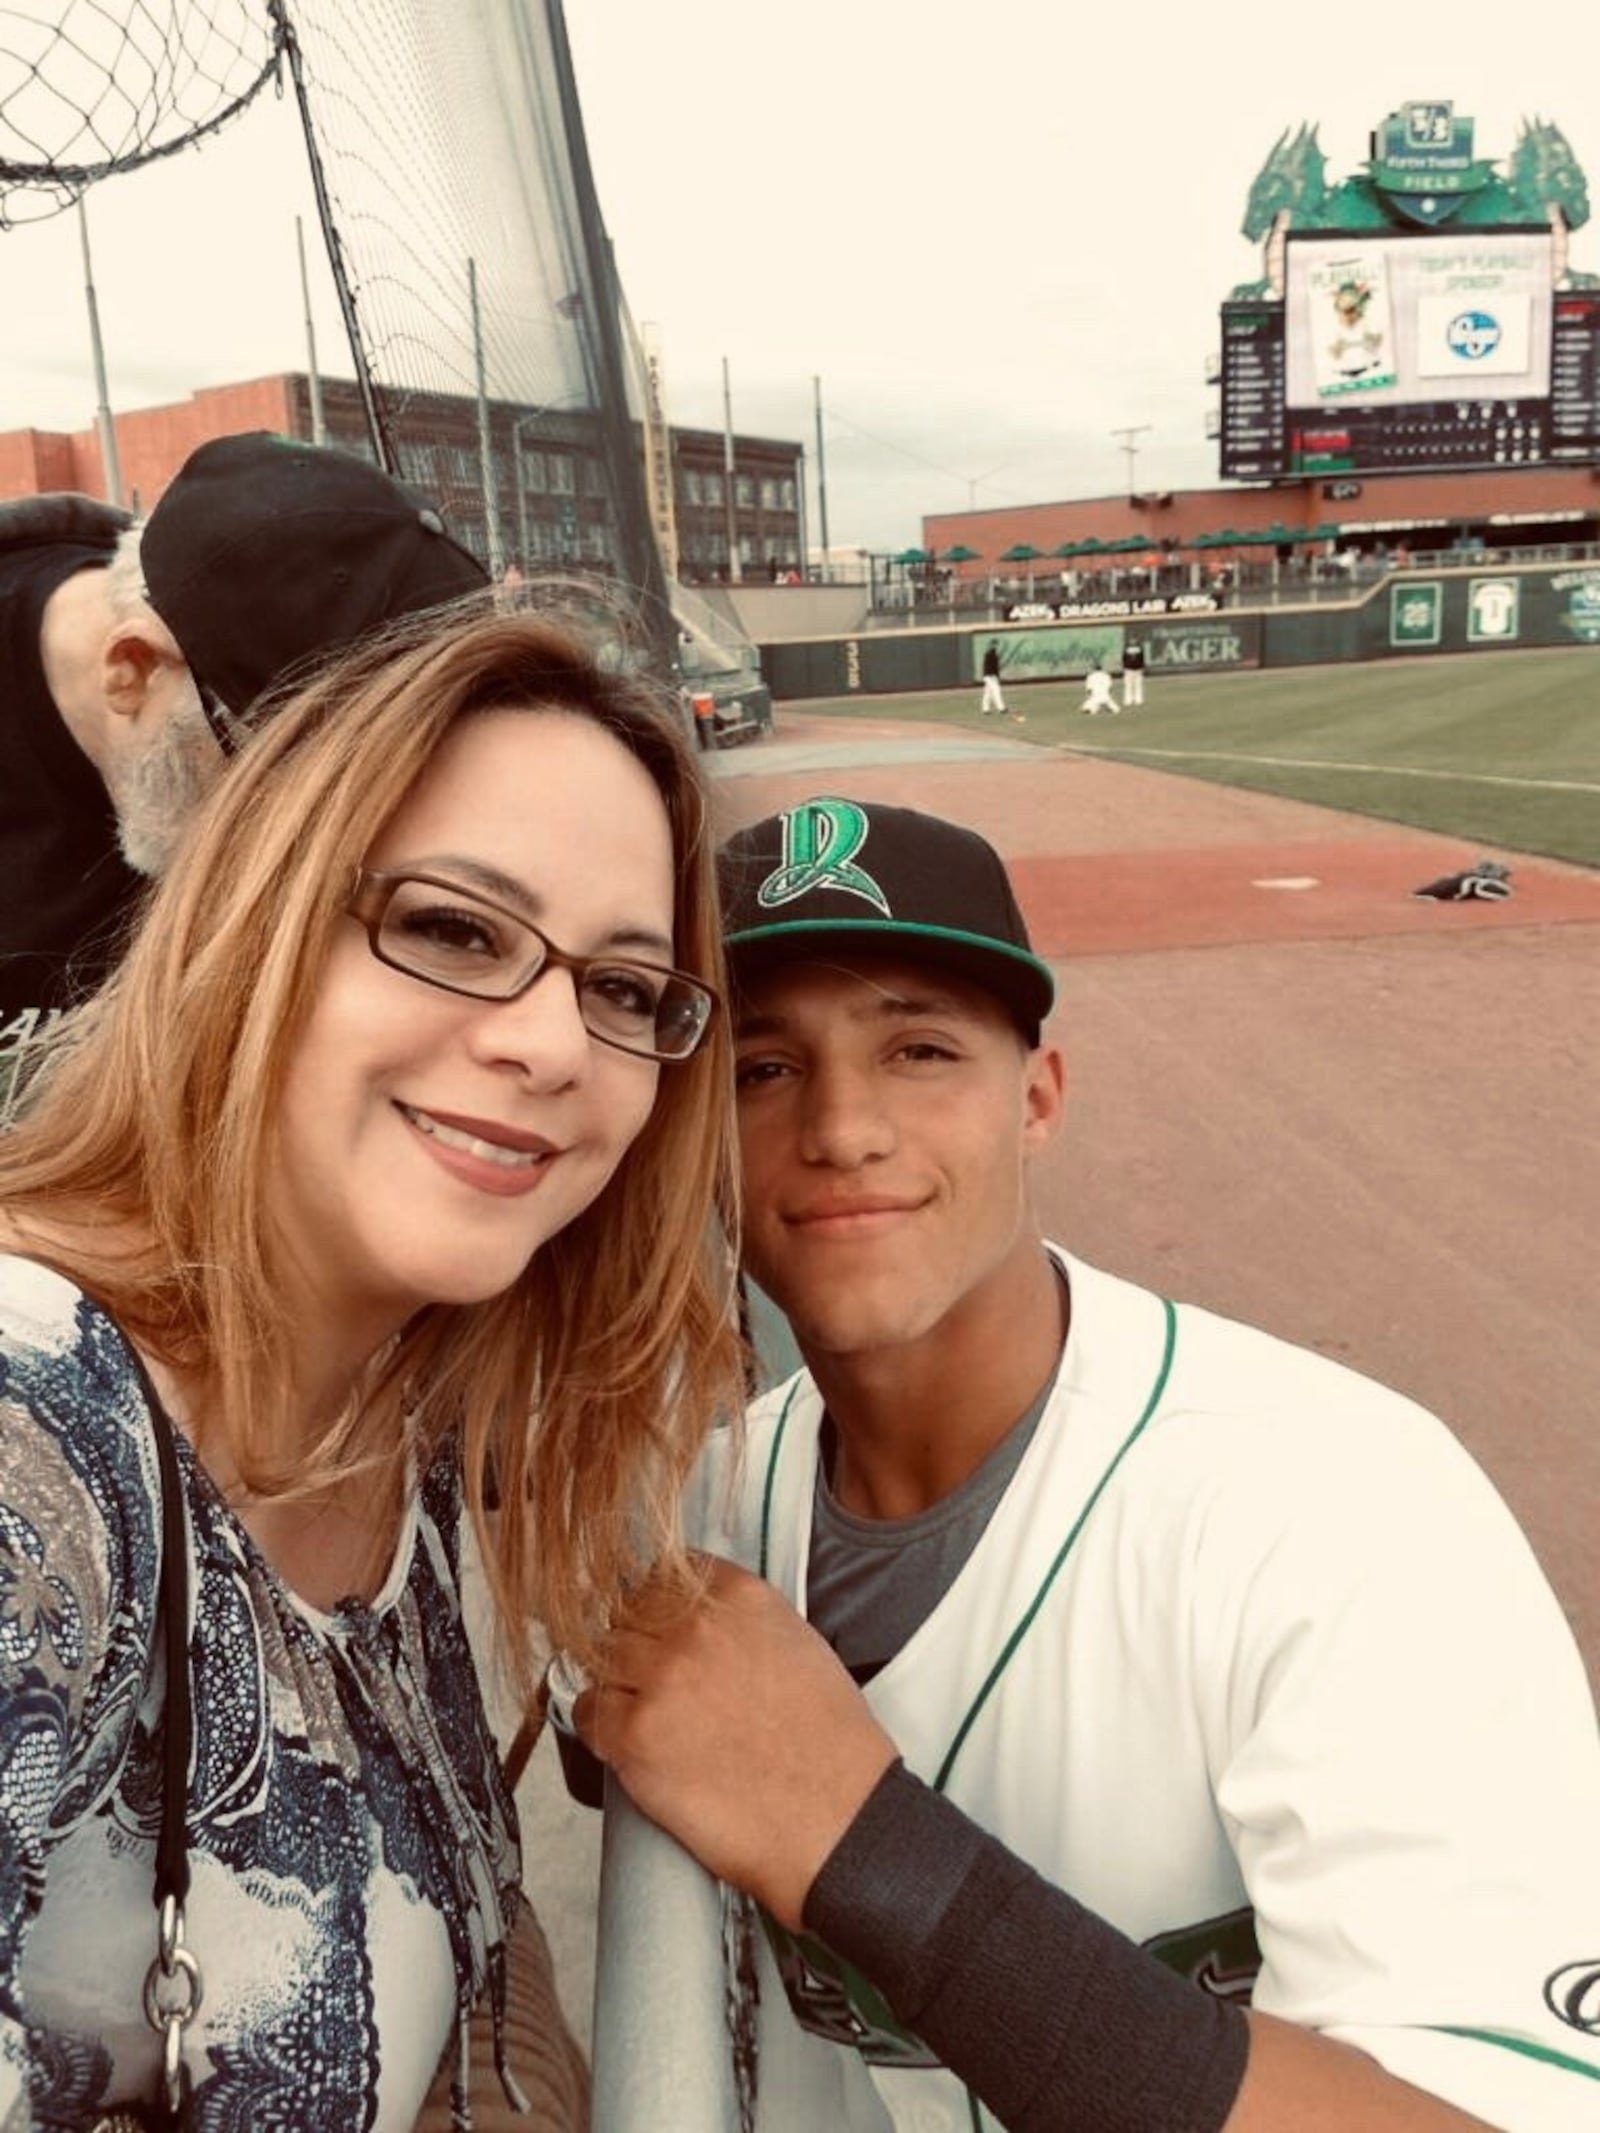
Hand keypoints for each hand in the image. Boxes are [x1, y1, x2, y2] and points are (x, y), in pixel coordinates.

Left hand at [575, 1555, 897, 1927]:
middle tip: (654, 1680)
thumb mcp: (798, 1643)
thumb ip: (740, 1618)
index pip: (663, 1573)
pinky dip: (599, 1726)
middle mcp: (696, 1627)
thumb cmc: (829, 1745)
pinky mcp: (636, 1736)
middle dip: (636, 1643)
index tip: (661, 1629)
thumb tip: (695, 1617)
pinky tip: (627, 1744)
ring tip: (645, 1714)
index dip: (658, 1606)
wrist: (837, 1821)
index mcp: (739, 1596)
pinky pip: (586, 1712)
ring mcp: (661, 1678)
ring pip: (601, 1656)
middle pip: (626, 1612)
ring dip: (616, 1682)